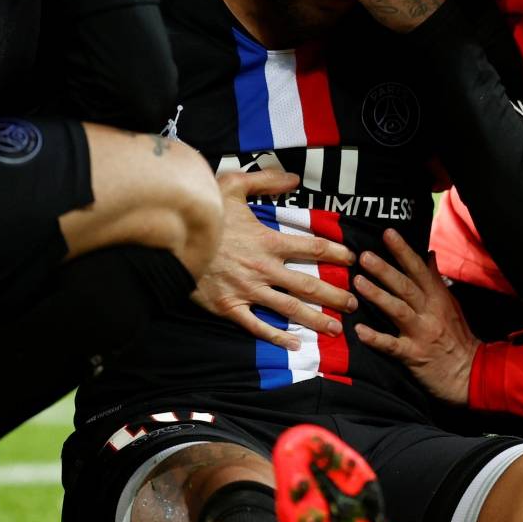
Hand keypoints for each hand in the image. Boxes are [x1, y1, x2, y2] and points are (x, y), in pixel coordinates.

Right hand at [190, 170, 357, 349]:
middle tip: (355, 302)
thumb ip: (266, 181)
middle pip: (309, 284)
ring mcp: (247, 290)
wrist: (168, 238)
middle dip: (336, 295)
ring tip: (337, 328)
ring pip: (290, 309)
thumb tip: (294, 178)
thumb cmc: (202, 211)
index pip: (314, 248)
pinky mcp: (229, 307)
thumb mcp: (234, 185)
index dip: (338, 254)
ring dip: (316, 319)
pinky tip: (295, 344)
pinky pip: (257, 327)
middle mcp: (263, 268)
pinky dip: (277, 337)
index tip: (352, 260)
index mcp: (268, 241)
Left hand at [351, 228, 477, 405]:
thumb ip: (436, 280)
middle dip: (385, 269)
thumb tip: (428, 254)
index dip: (403, 251)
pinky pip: (393, 345)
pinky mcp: (414, 355)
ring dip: (378, 295)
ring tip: (358, 282)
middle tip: (364, 255)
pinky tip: (360, 330)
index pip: (419, 269)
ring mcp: (422, 333)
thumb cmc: (457, 337)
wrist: (470, 373)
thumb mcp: (451, 304)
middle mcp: (430, 312)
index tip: (387, 233)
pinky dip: (376, 338)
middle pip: (406, 286)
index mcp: (438, 298)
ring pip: (398, 310)